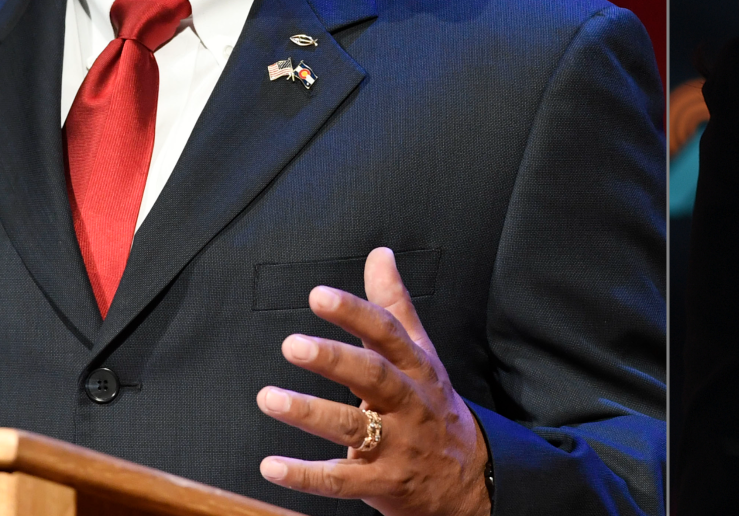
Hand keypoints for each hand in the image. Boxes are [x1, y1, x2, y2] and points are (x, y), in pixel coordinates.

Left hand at [256, 247, 492, 515]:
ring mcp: (398, 444)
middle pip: (373, 376)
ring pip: (354, 428)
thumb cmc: (433, 406)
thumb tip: (380, 255)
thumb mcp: (422, 353)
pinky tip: (271, 466)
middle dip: (333, 359)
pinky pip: (341, 481)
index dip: (354, 313)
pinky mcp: (384, 483)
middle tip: (292, 345)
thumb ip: (394, 305)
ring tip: (270, 398)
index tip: (319, 295)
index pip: (387, 332)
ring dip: (311, 413)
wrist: (468, 477)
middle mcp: (409, 402)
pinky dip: (305, 475)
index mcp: (416, 367)